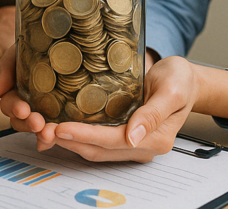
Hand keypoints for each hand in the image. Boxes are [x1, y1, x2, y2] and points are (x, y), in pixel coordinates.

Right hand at [0, 45, 54, 143]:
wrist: (62, 39)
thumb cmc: (36, 45)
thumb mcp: (18, 51)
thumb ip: (6, 67)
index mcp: (15, 91)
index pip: (9, 106)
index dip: (14, 108)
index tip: (23, 109)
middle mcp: (28, 104)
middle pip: (21, 121)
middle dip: (27, 124)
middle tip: (37, 123)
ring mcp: (45, 111)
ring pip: (36, 129)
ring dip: (40, 133)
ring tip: (49, 134)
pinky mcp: (62, 115)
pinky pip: (55, 131)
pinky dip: (52, 138)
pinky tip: (56, 138)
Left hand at [43, 56, 199, 161]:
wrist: (184, 79)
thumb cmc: (180, 81)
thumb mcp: (172, 90)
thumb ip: (154, 113)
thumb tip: (134, 136)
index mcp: (155, 138)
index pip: (112, 140)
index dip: (84, 136)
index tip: (60, 127)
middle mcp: (140, 145)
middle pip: (98, 149)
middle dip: (69, 142)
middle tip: (42, 129)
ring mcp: (131, 142)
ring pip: (94, 149)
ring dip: (69, 142)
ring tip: (44, 129)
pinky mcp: (122, 134)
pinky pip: (96, 141)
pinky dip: (76, 136)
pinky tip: (59, 125)